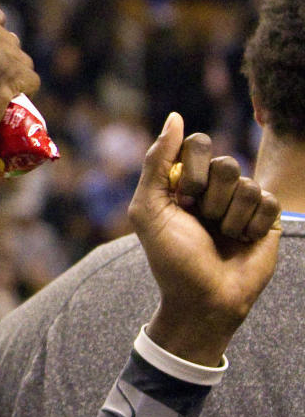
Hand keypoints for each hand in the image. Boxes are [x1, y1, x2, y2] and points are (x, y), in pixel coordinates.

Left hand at [128, 113, 280, 364]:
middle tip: (202, 222)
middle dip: (210, 198)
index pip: (198, 144)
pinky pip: (268, 201)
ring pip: (247, 184)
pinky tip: (242, 242)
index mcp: (184, 181)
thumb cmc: (171, 258)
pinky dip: (251, 225)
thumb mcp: (149, 209)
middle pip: (225, 163)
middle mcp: (214, 187)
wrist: (203, 300)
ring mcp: (242, 200)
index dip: (192, 172)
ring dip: (230, 216)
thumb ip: (156, 162)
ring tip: (221, 237)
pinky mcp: (267, 217)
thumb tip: (175, 116)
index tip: (183, 198)